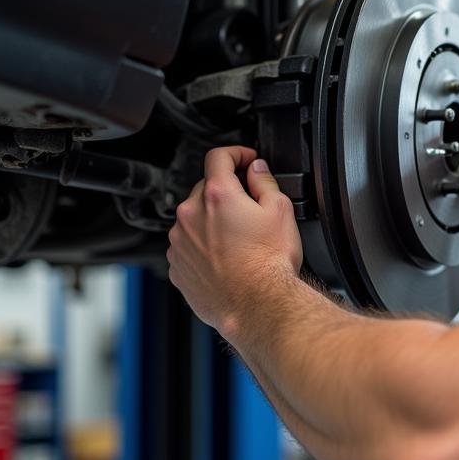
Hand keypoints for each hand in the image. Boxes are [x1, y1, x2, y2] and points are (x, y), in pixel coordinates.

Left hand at [166, 146, 302, 335]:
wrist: (257, 306)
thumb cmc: (269, 264)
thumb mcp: (281, 211)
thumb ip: (265, 182)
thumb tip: (256, 170)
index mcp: (217, 195)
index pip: (218, 156)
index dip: (236, 153)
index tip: (245, 160)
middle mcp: (191, 215)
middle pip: (205, 188)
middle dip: (226, 192)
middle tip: (249, 208)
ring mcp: (180, 242)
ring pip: (194, 218)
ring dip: (211, 220)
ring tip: (238, 240)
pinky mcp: (177, 265)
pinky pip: (187, 245)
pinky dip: (202, 245)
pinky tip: (225, 257)